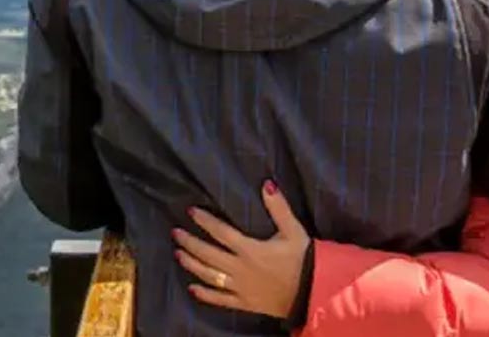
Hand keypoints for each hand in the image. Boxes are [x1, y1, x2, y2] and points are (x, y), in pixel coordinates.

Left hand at [172, 180, 310, 319]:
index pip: (221, 232)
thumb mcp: (293, 230)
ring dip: (192, 265)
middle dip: (190, 243)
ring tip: (178, 254)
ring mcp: (240, 288)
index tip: (191, 211)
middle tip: (176, 233)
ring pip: (209, 276)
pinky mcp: (244, 303)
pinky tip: (192, 289)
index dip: (205, 221)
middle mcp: (240, 269)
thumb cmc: (303, 259)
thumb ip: (279, 208)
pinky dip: (205, 295)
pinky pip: (220, 300)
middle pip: (209, 254)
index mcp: (250, 249)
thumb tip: (267, 184)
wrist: (312, 293)